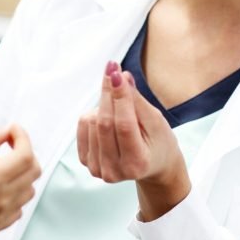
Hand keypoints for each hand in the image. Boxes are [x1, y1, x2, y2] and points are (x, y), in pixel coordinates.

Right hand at [0, 124, 40, 236]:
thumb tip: (8, 130)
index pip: (26, 156)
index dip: (23, 137)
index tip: (12, 129)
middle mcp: (0, 201)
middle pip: (33, 172)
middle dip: (25, 153)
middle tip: (7, 145)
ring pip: (29, 191)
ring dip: (20, 174)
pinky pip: (18, 208)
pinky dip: (14, 194)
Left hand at [77, 62, 190, 219]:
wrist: (151, 165)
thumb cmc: (158, 141)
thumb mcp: (155, 121)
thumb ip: (137, 101)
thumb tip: (121, 76)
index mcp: (137, 163)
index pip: (124, 125)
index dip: (119, 97)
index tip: (116, 71)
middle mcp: (115, 170)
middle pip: (104, 123)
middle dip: (108, 92)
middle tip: (112, 69)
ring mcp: (98, 168)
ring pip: (91, 122)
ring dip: (103, 105)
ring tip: (119, 108)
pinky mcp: (85, 161)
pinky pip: (82, 125)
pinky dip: (94, 114)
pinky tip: (107, 117)